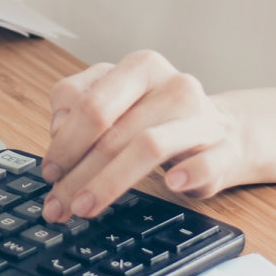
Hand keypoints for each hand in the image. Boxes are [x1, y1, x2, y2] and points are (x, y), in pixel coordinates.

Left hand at [40, 50, 268, 222]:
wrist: (225, 131)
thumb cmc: (155, 118)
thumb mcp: (114, 102)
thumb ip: (77, 107)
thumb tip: (58, 132)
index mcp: (139, 68)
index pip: (88, 103)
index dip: (62, 141)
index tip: (49, 171)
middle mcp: (172, 85)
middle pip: (112, 131)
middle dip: (77, 173)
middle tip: (58, 203)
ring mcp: (202, 117)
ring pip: (147, 146)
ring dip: (109, 182)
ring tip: (85, 206)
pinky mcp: (226, 148)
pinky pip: (207, 161)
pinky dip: (188, 173)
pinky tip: (170, 184)